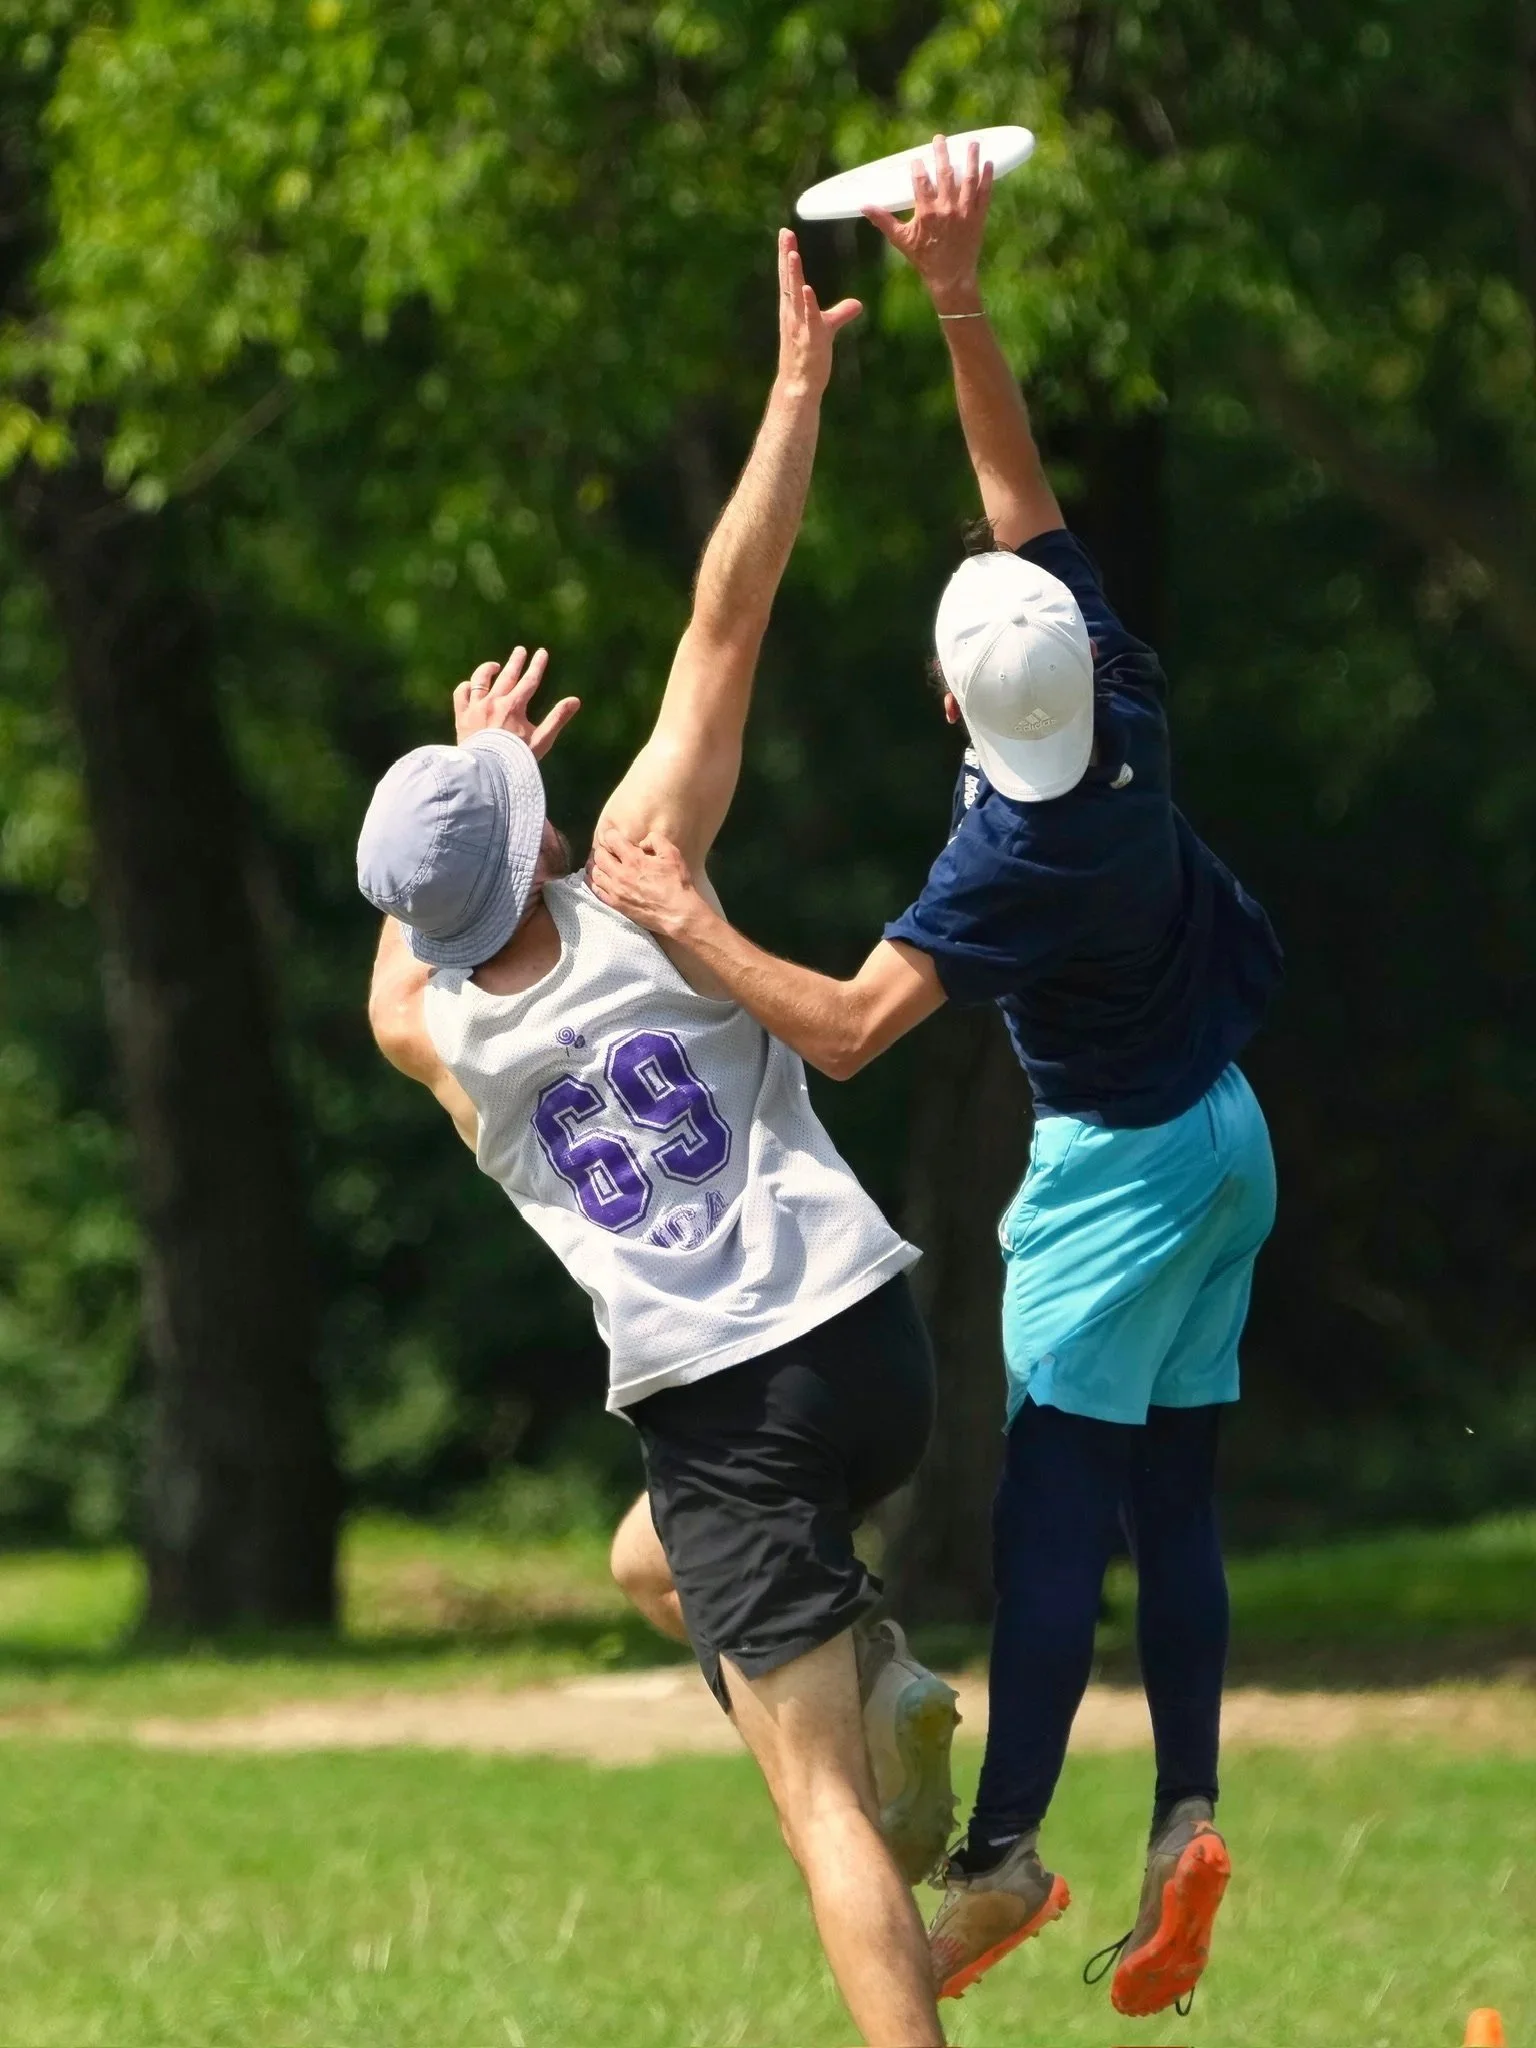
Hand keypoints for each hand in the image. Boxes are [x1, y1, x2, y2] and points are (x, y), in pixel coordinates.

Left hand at [453, 645, 580, 756]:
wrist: (487, 773)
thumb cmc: (517, 759)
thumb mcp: (542, 740)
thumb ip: (557, 719)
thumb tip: (575, 700)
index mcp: (514, 706)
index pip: (529, 680)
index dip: (537, 665)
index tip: (542, 652)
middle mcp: (494, 702)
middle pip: (507, 675)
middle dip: (516, 661)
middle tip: (520, 650)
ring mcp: (476, 708)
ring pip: (481, 680)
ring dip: (488, 670)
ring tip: (495, 666)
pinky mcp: (462, 716)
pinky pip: (461, 694)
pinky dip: (466, 687)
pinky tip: (471, 685)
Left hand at [589, 825, 700, 939]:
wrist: (678, 914)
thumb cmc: (677, 884)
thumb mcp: (672, 854)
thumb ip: (656, 840)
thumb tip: (642, 841)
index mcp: (634, 860)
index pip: (611, 840)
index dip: (612, 835)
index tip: (616, 838)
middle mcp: (621, 874)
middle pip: (599, 856)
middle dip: (603, 849)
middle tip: (610, 851)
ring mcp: (616, 891)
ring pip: (594, 873)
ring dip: (597, 865)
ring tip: (604, 864)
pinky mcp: (615, 904)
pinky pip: (596, 891)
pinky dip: (594, 882)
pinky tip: (600, 879)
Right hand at [775, 227, 861, 397]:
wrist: (799, 385)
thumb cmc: (809, 357)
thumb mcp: (826, 329)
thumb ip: (840, 313)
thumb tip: (858, 304)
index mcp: (793, 308)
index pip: (788, 276)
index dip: (786, 254)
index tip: (785, 232)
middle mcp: (792, 312)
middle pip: (788, 278)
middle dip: (786, 254)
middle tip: (785, 232)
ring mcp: (799, 324)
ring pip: (795, 293)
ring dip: (793, 273)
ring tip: (792, 253)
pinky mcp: (809, 336)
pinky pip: (808, 316)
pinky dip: (807, 302)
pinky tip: (807, 288)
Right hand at [863, 134, 993, 311]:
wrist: (951, 278)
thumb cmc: (924, 259)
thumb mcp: (901, 240)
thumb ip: (883, 220)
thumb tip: (863, 206)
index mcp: (927, 212)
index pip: (921, 181)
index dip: (919, 167)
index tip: (917, 159)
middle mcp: (947, 208)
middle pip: (945, 173)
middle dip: (942, 153)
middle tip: (940, 138)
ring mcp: (965, 212)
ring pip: (969, 179)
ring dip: (971, 158)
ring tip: (972, 142)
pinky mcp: (978, 217)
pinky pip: (985, 193)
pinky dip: (988, 177)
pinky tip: (989, 163)